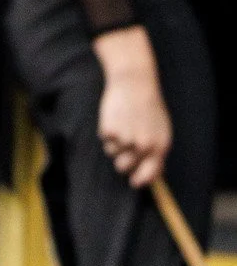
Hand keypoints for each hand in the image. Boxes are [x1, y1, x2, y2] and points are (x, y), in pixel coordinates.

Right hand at [93, 25, 170, 186]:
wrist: (135, 83)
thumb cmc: (148, 106)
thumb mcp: (160, 128)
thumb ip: (157, 150)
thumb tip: (153, 173)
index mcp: (159, 146)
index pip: (149, 173)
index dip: (140, 180)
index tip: (134, 182)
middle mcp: (143, 146)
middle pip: (125, 167)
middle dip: (122, 160)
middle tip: (124, 144)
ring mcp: (126, 139)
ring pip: (112, 153)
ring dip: (114, 143)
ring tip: (121, 124)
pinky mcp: (110, 131)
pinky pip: (104, 140)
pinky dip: (107, 131)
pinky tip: (115, 117)